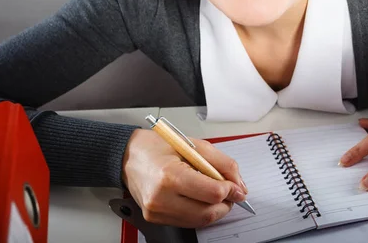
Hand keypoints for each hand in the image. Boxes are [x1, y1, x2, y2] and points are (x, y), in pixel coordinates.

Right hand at [121, 129, 247, 227]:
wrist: (129, 156)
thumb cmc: (157, 147)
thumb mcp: (194, 145)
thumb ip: (222, 163)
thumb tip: (238, 184)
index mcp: (170, 175)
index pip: (212, 193)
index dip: (231, 190)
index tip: (237, 187)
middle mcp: (161, 197)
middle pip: (208, 212)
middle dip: (226, 204)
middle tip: (231, 192)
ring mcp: (156, 211)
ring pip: (199, 221)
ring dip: (214, 210)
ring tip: (216, 194)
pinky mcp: (154, 218)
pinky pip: (187, 222)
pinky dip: (200, 212)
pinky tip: (200, 199)